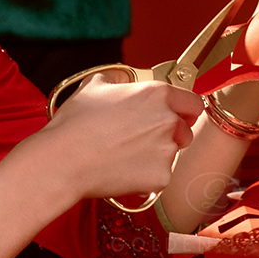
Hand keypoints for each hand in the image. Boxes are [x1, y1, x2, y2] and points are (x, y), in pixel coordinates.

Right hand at [20, 78, 201, 204]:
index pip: (193, 102)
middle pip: (186, 130)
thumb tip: (120, 80)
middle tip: (144, 139)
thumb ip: (117, 80)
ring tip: (126, 154)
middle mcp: (168, 121)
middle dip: (171, 135)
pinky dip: (147, 176)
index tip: (179, 115)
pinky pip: (161, 176)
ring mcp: (167, 151)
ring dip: (158, 155)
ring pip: (173, 154)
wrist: (65, 161)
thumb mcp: (94, 86)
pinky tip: (124, 169)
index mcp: (157, 95)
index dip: (185, 110)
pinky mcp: (161, 177)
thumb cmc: (76, 124)